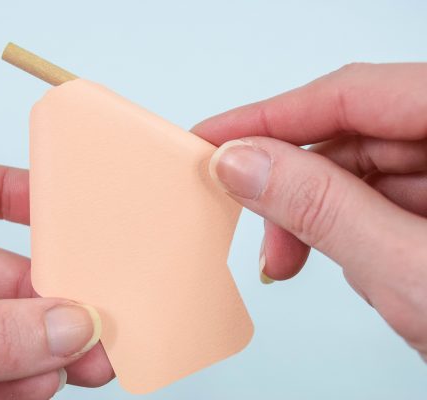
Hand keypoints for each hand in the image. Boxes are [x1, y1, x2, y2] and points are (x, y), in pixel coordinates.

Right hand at [193, 63, 426, 360]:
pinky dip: (352, 231)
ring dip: (318, 213)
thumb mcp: (414, 273)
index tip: (214, 138)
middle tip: (250, 219)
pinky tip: (351, 262)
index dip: (272, 116)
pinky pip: (387, 200)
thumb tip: (244, 164)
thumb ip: (322, 208)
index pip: (356, 95)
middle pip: (358, 133)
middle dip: (293, 181)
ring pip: (366, 169)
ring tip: (294, 257)